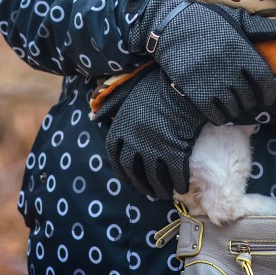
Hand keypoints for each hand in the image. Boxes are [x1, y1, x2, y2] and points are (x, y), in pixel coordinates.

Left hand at [93, 64, 205, 199]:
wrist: (182, 83)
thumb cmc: (156, 85)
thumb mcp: (129, 91)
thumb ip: (110, 104)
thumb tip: (93, 117)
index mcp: (121, 127)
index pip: (115, 155)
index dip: (121, 170)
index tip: (128, 178)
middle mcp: (134, 141)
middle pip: (133, 170)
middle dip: (140, 184)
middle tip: (148, 190)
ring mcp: (154, 147)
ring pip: (154, 177)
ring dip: (159, 188)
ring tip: (165, 192)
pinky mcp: (175, 151)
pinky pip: (175, 174)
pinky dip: (178, 182)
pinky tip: (182, 185)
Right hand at [129, 0, 275, 123]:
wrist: (170, 24)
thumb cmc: (206, 21)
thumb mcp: (236, 19)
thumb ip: (264, 29)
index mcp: (241, 49)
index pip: (262, 79)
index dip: (267, 92)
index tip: (267, 98)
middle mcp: (229, 67)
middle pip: (248, 96)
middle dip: (250, 101)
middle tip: (247, 100)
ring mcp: (211, 80)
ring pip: (232, 107)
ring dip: (235, 109)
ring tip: (232, 104)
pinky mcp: (194, 90)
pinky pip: (213, 113)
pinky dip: (219, 115)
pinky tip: (218, 110)